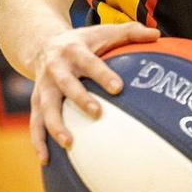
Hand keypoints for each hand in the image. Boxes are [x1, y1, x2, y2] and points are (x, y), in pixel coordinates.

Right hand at [30, 22, 160, 163]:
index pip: (90, 63)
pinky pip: (35, 123)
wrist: (43, 44)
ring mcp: (43, 87)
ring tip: (69, 142)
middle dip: (80, 99)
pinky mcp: (36, 102)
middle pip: (66, 85)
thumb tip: (157, 34)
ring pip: (46, 108)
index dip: (103, 75)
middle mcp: (56, 69)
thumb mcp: (103, 32)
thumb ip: (130, 32)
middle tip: (97, 113)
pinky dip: (38, 142)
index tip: (119, 88)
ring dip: (55, 126)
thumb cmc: (83, 42)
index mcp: (74, 51)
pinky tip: (47, 160)